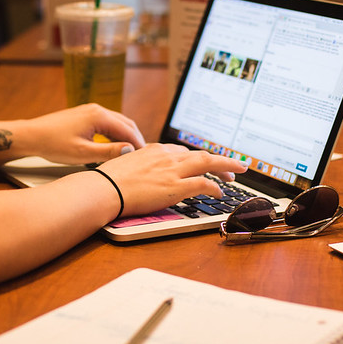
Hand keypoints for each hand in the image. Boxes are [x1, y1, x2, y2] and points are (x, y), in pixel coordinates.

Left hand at [18, 104, 145, 163]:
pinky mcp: (85, 115)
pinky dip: (115, 134)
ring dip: (126, 136)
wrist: (32, 136)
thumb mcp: (83, 153)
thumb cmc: (54, 144)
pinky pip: (107, 123)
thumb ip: (108, 152)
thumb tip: (129, 151)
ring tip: (130, 153)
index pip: (128, 129)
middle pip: (126, 123)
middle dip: (135, 139)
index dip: (138, 144)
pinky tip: (114, 146)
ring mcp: (90, 110)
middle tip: (142, 156)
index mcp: (99, 116)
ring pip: (117, 122)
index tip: (145, 158)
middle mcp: (97, 109)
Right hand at [97, 143, 247, 216]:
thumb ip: (138, 164)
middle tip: (234, 166)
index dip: (197, 158)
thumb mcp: (125, 164)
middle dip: (220, 160)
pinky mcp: (176, 186)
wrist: (105, 188)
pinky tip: (219, 193)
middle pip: (201, 154)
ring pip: (208, 163)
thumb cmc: (109, 180)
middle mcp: (167, 156)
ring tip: (237, 173)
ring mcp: (173, 171)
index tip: (203, 163)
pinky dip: (214, 188)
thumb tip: (139, 170)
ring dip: (226, 167)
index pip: (183, 152)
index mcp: (155, 150)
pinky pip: (203, 184)